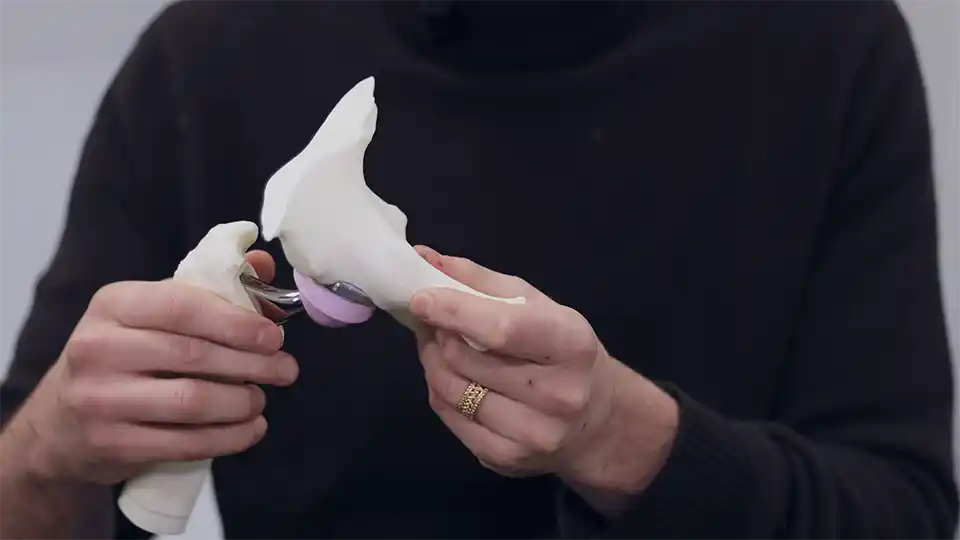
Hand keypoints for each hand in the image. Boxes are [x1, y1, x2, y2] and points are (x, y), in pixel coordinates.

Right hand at [2, 251, 298, 484]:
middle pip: (193, 355)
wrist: (61, 423)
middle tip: (286, 370)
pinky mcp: (110, 444)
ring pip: (191, 402)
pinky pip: (184, 443)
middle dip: (252, 364)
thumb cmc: (124, 355)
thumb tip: (263, 263)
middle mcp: (98, 348)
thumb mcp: (153, 313)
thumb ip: (210, 287)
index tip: (275, 336)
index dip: (237, 322)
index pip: (183, 306)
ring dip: (241, 403)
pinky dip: (228, 438)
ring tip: (261, 400)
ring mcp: (99, 399)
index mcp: (113, 304)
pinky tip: (251, 429)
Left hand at [409, 247, 678, 514]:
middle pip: (465, 359)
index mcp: (570, 345)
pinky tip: (452, 377)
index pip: (501, 329)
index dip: (454, 311)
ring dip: (432, 361)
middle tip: (432, 318)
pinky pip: (449, 417)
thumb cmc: (565, 353)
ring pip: (449, 389)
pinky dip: (439, 392)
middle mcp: (557, 395)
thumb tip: (424, 258)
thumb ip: (481, 281)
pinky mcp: (507, 459)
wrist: (598, 422)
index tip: (420, 298)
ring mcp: (532, 434)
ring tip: (439, 345)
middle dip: (438, 333)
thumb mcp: (539, 306)